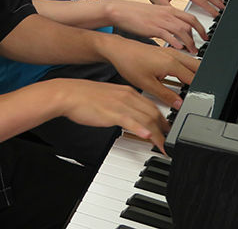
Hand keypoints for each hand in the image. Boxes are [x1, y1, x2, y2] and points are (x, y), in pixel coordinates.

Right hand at [50, 78, 170, 153]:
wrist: (68, 94)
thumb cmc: (84, 97)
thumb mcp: (109, 97)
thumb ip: (122, 105)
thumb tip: (129, 116)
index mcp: (128, 92)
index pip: (152, 106)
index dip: (162, 120)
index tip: (167, 130)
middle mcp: (127, 96)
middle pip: (153, 113)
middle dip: (164, 129)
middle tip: (170, 142)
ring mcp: (120, 104)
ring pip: (145, 119)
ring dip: (157, 135)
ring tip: (163, 146)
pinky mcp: (111, 113)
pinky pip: (129, 121)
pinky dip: (140, 129)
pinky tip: (147, 136)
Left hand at [99, 35, 199, 109]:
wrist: (120, 50)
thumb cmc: (130, 63)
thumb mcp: (147, 84)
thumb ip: (166, 95)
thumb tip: (178, 103)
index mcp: (172, 63)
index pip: (193, 79)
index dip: (195, 91)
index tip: (195, 100)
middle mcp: (174, 55)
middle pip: (197, 68)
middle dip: (200, 81)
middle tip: (195, 94)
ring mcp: (171, 52)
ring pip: (191, 63)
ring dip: (193, 74)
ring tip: (188, 88)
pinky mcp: (166, 51)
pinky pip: (183, 60)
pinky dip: (186, 69)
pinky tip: (180, 78)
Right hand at [108, 0, 206, 52]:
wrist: (120, 11)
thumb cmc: (134, 14)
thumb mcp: (154, 16)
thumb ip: (165, 22)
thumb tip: (173, 32)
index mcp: (168, 10)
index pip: (189, 17)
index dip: (199, 27)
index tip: (204, 35)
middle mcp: (167, 14)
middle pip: (189, 23)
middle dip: (199, 34)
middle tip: (202, 45)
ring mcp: (160, 20)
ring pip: (181, 29)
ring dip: (189, 41)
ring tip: (192, 51)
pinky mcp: (152, 28)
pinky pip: (168, 35)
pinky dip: (176, 42)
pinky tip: (179, 48)